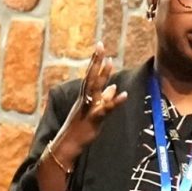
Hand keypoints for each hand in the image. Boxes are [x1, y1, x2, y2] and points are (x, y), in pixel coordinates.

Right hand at [37, 49, 121, 190]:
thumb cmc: (80, 129)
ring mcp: (88, 108)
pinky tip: (124, 95)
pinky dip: (115, 102)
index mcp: (85, 97)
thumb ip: (105, 98)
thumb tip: (114, 87)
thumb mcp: (94, 111)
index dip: (95, 60)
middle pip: (91, 76)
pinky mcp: (94, 119)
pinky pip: (105, 109)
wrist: (67, 146)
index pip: (90, 75)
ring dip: (102, 76)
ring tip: (110, 62)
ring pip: (95, 89)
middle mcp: (85, 99)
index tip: (100, 46)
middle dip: (96, 61)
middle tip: (100, 45)